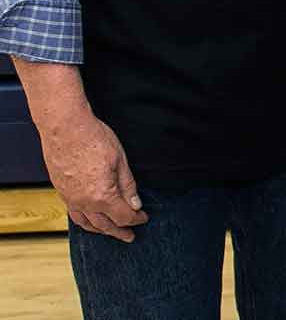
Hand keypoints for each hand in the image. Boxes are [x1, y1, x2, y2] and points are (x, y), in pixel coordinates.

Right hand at [38, 108, 145, 241]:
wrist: (65, 128)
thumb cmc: (93, 139)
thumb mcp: (120, 160)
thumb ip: (128, 185)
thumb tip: (136, 204)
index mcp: (102, 195)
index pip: (123, 216)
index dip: (136, 219)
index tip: (144, 217)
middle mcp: (83, 202)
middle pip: (105, 225)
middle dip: (119, 231)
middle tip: (130, 237)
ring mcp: (69, 198)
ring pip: (86, 223)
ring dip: (100, 230)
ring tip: (111, 232)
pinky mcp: (61, 191)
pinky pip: (74, 213)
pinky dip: (84, 221)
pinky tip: (90, 219)